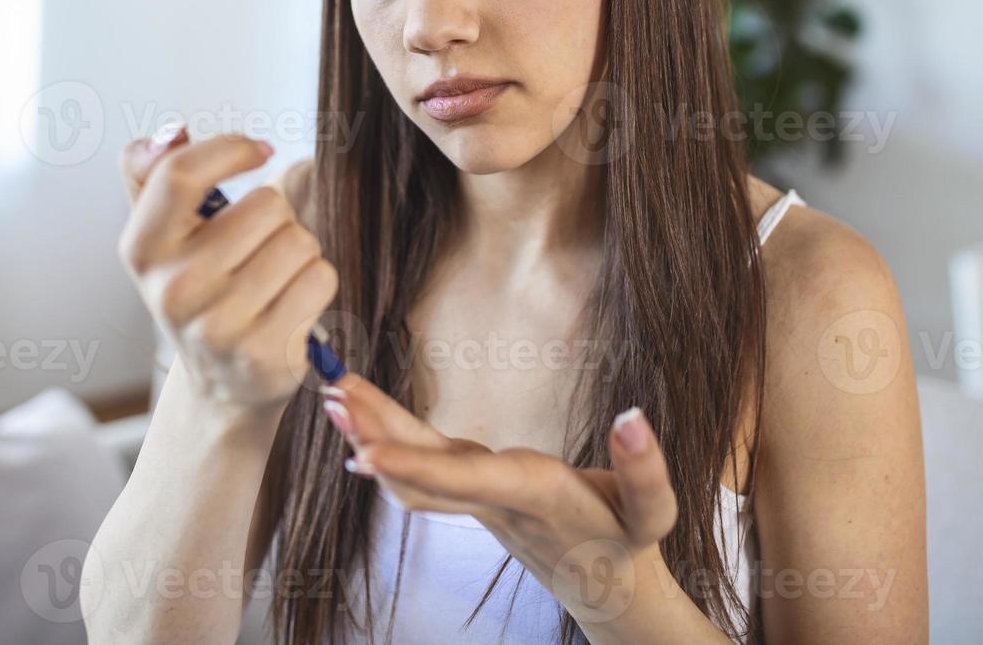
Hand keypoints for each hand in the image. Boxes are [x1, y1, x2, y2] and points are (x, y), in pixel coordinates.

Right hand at [117, 123, 337, 408]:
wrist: (219, 386)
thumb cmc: (198, 292)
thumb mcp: (161, 235)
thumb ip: (152, 172)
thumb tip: (170, 132)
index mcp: (142, 250)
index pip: (179, 174)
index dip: (230, 149)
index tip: (258, 150)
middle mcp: (174, 291)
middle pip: (266, 205)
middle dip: (276, 218)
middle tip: (257, 249)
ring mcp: (220, 328)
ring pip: (299, 241)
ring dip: (299, 252)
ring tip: (273, 280)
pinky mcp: (267, 355)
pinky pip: (321, 279)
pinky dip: (316, 285)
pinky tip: (291, 306)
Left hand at [320, 374, 677, 625]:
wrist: (609, 590)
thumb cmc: (629, 545)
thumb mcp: (654, 516)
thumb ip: (646, 471)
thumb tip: (632, 416)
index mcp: (535, 496)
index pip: (466, 480)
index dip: (413, 467)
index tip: (363, 453)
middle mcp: (495, 499)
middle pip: (422, 471)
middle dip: (375, 436)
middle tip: (329, 395)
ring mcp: (479, 498)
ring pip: (417, 469)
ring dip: (374, 431)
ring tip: (333, 393)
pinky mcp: (476, 491)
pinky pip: (424, 467)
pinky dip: (390, 440)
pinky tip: (362, 420)